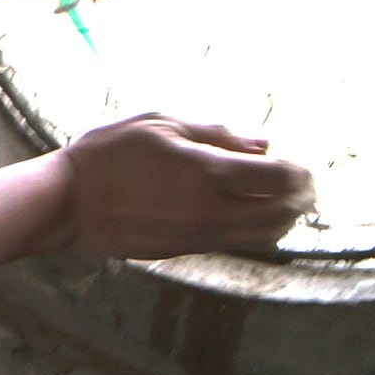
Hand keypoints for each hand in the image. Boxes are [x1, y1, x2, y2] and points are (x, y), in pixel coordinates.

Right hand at [59, 115, 315, 258]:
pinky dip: (256, 232)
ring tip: (285, 204)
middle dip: (300, 200)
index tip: (303, 166)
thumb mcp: (160, 124)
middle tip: (306, 187)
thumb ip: (216, 133)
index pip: (279, 179)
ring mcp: (199, 236)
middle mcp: (211, 210)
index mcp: (208, 172)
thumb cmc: (110, 154)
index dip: (301, 173)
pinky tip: (250, 216)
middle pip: (281, 214)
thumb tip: (263, 143)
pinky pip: (236, 244)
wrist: (68, 203)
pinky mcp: (186, 251)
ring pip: (263, 237)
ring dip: (283, 221)